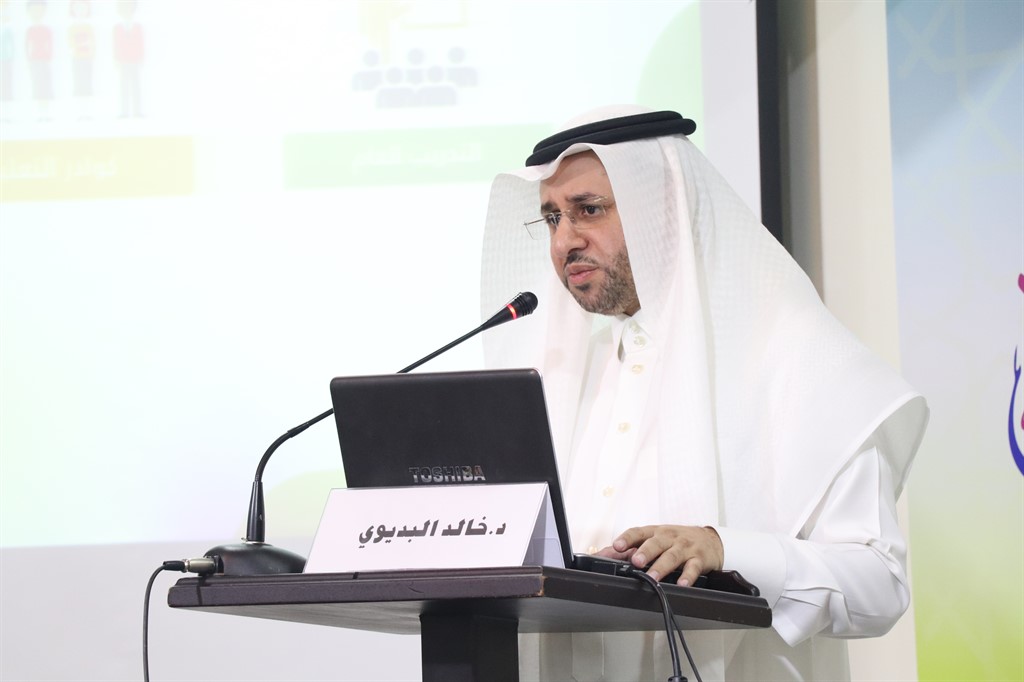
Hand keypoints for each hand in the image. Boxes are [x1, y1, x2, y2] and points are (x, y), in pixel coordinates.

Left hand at [596, 525, 723, 585]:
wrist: (710, 539)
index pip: (639, 532)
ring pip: (672, 556)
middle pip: (656, 543)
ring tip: (653, 576)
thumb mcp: (658, 538)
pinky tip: (682, 583)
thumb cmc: (679, 539)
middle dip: (645, 552)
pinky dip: (687, 576)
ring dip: (662, 566)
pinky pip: (693, 568)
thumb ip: (634, 546)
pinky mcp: (699, 559)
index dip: (627, 538)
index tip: (617, 546)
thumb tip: (606, 553)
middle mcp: (670, 538)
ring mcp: (685, 548)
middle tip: (636, 561)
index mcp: (656, 532)